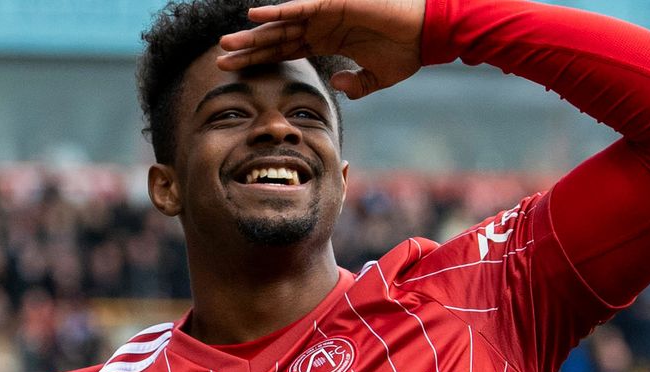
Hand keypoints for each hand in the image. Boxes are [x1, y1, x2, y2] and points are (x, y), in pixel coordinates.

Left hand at [218, 0, 425, 98]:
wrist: (428, 33)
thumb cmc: (406, 51)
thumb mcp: (375, 77)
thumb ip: (354, 84)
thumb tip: (335, 85)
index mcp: (326, 42)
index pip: (284, 52)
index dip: (260, 61)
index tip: (236, 71)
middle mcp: (320, 27)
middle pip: (275, 40)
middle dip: (248, 50)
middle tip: (221, 61)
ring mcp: (324, 14)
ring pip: (280, 24)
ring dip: (253, 34)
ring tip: (227, 44)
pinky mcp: (333, 3)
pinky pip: (300, 7)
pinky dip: (278, 11)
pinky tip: (255, 16)